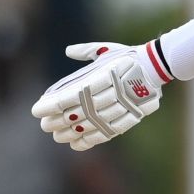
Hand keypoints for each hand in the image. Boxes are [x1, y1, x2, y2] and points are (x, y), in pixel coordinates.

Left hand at [31, 42, 164, 150]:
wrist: (157, 67)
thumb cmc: (128, 56)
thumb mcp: (106, 49)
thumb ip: (86, 51)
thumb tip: (69, 51)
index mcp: (102, 76)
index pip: (69, 95)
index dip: (51, 105)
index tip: (37, 110)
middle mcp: (110, 93)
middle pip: (77, 112)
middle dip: (58, 121)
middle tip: (45, 125)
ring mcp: (121, 107)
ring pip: (91, 125)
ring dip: (71, 132)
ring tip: (58, 136)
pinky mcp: (130, 118)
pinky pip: (108, 132)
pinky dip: (91, 140)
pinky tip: (77, 143)